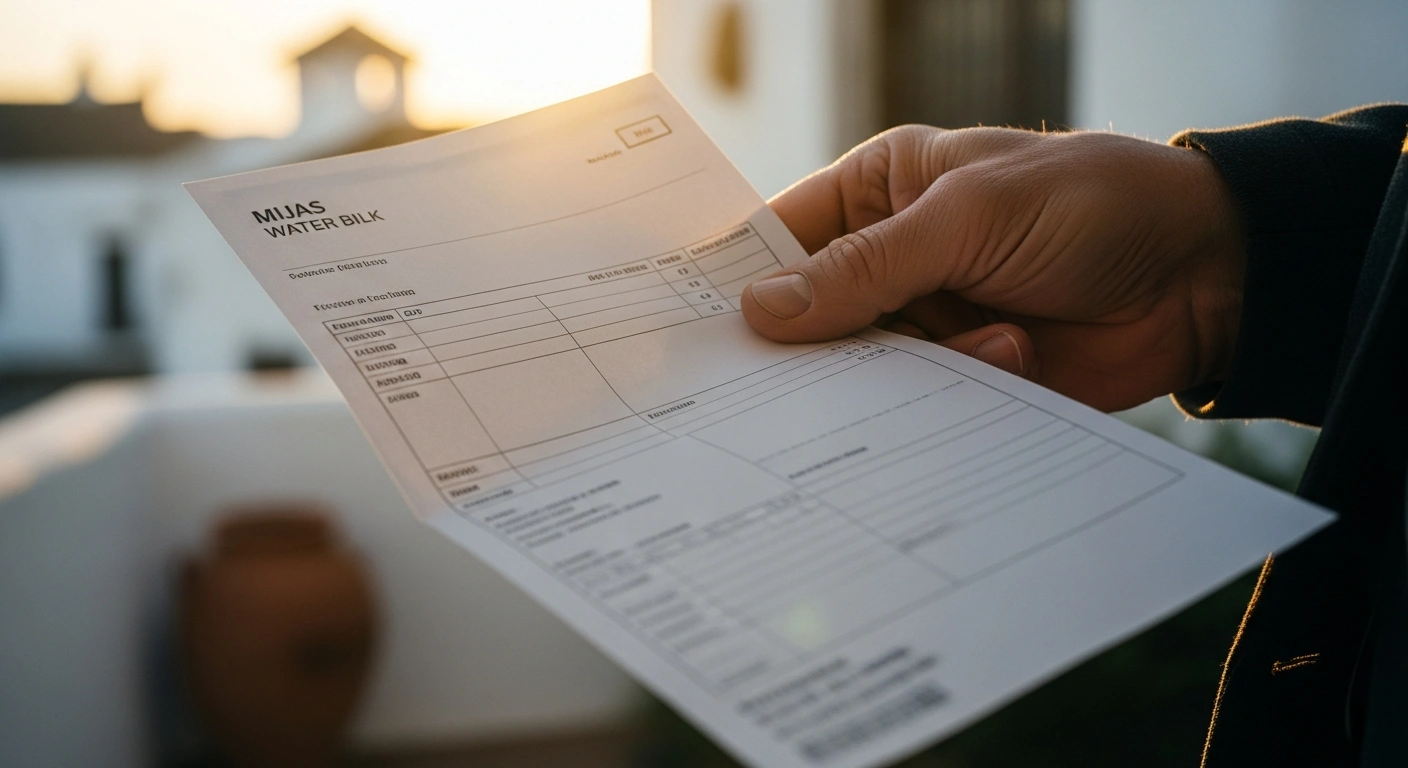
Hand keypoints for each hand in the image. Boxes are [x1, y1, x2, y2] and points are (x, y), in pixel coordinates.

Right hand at [741, 125, 1246, 412]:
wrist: (1208, 272)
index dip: (739, 278)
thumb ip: (866, 268)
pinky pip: (920, 406)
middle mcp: (894, 260)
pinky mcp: (966, 379)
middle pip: (812, 315)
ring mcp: (929, 322)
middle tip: (768, 385)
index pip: (783, 236)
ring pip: (861, 369)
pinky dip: (947, 397)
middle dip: (806, 345)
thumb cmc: (1089, 203)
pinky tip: (1008, 355)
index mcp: (880, 192)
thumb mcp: (967, 216)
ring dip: (894, 371)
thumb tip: (763, 311)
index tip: (696, 329)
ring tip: (962, 342)